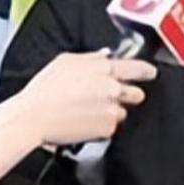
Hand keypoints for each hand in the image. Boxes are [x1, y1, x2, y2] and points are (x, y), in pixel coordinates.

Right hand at [20, 50, 155, 144]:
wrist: (33, 118)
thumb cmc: (44, 90)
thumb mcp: (65, 62)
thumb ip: (91, 58)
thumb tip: (105, 55)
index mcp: (103, 69)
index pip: (136, 68)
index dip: (146, 71)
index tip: (150, 73)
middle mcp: (112, 89)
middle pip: (136, 93)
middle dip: (129, 95)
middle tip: (110, 98)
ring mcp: (111, 110)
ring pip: (122, 112)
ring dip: (110, 112)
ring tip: (86, 111)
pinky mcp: (107, 129)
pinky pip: (111, 127)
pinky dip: (101, 126)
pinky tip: (83, 122)